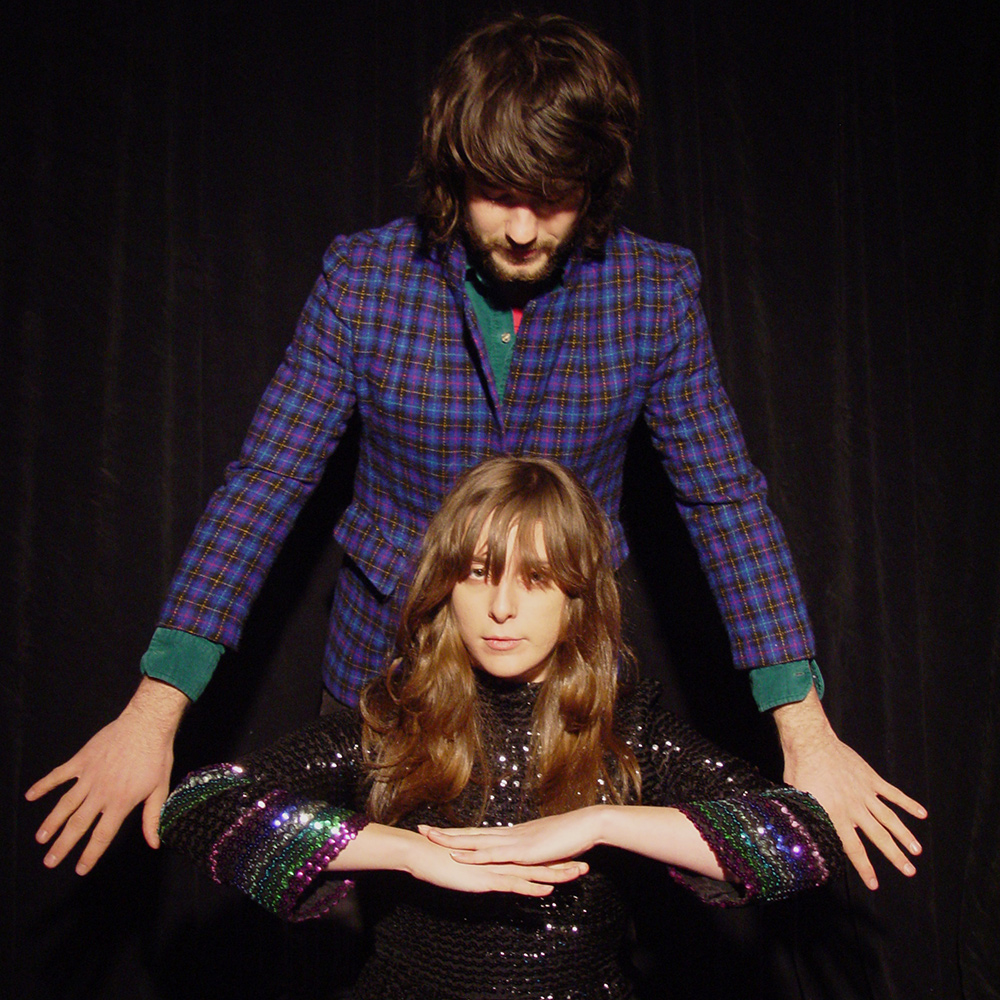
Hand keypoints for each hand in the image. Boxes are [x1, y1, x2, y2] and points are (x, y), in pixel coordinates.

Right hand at [25, 677, 188, 873]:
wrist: (147, 724)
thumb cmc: (156, 755)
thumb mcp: (160, 788)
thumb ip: (152, 818)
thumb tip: (154, 843)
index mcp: (121, 802)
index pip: (102, 835)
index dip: (90, 854)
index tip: (79, 869)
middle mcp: (101, 793)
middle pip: (78, 824)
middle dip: (62, 845)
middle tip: (49, 862)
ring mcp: (89, 776)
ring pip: (65, 804)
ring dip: (51, 823)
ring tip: (40, 839)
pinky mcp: (82, 760)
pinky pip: (59, 775)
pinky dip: (44, 785)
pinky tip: (30, 795)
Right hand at [330, 823, 587, 896]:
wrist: (421, 852)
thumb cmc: (440, 858)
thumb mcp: (467, 865)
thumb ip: (481, 866)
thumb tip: (490, 872)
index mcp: (498, 856)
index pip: (530, 858)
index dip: (551, 859)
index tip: (571, 858)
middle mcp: (501, 860)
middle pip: (537, 863)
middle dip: (562, 865)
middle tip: (585, 865)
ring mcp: (494, 868)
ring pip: (531, 872)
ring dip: (555, 874)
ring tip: (577, 874)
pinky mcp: (485, 878)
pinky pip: (513, 884)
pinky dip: (531, 887)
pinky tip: (546, 890)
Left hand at [419, 808, 602, 866]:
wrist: (586, 824)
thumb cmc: (569, 836)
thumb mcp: (544, 848)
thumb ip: (530, 853)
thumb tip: (521, 858)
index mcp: (512, 834)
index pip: (478, 833)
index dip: (457, 832)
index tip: (437, 830)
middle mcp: (508, 835)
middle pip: (470, 834)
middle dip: (445, 833)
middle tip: (421, 829)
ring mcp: (514, 842)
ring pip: (477, 842)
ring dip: (453, 841)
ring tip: (432, 839)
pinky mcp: (523, 852)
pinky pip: (494, 854)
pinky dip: (475, 855)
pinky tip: (460, 856)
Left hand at [773, 687, 926, 889]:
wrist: (811, 742)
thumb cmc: (799, 770)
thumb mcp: (798, 800)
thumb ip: (807, 820)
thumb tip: (803, 838)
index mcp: (835, 815)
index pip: (853, 848)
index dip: (865, 868)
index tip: (875, 884)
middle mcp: (854, 807)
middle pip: (879, 837)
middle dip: (895, 856)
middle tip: (910, 872)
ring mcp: (865, 792)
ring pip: (889, 818)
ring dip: (904, 835)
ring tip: (917, 850)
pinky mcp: (871, 778)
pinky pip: (892, 793)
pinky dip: (907, 803)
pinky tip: (922, 814)